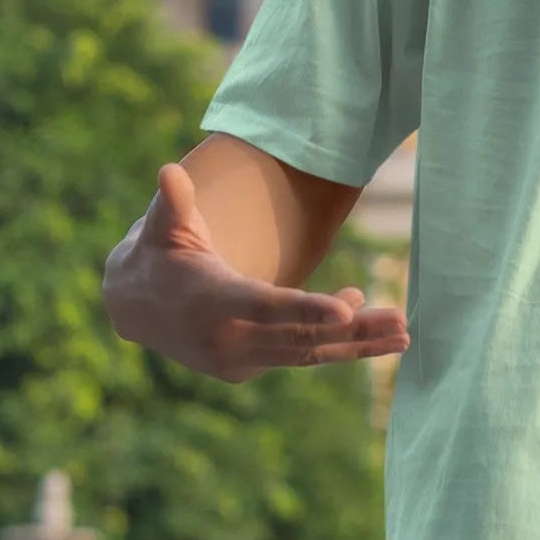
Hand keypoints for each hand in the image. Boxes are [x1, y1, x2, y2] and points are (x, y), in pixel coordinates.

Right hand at [105, 162, 409, 383]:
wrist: (135, 307)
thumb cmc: (159, 253)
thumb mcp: (162, 226)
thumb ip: (173, 203)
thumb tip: (170, 172)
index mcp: (211, 302)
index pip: (267, 306)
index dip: (307, 308)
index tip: (348, 311)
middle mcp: (228, 339)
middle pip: (301, 336)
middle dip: (356, 331)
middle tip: (402, 321)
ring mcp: (240, 360)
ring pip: (309, 353)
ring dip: (359, 345)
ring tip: (404, 333)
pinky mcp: (251, 367)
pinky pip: (303, 355)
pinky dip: (339, 345)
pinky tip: (375, 328)